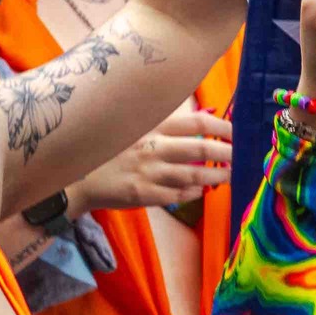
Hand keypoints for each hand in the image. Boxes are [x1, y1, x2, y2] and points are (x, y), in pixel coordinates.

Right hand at [70, 107, 233, 212]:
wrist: (76, 176)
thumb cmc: (109, 150)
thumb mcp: (133, 128)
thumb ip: (162, 125)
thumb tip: (200, 119)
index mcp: (151, 127)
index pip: (195, 122)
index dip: (221, 127)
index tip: (235, 132)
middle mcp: (152, 147)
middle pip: (200, 149)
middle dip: (225, 153)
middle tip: (239, 157)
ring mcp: (148, 173)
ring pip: (193, 176)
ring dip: (215, 177)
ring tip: (228, 176)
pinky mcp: (142, 194)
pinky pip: (177, 196)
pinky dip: (192, 194)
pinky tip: (199, 191)